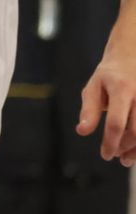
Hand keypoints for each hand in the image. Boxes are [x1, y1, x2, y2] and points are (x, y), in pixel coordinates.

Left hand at [78, 51, 135, 165]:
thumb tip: (82, 131)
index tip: (106, 155)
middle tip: (116, 157)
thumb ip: (89, 110)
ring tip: (127, 159)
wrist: (133, 54)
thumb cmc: (109, 75)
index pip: (116, 122)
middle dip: (126, 148)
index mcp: (121, 89)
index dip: (111, 142)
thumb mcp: (94, 87)